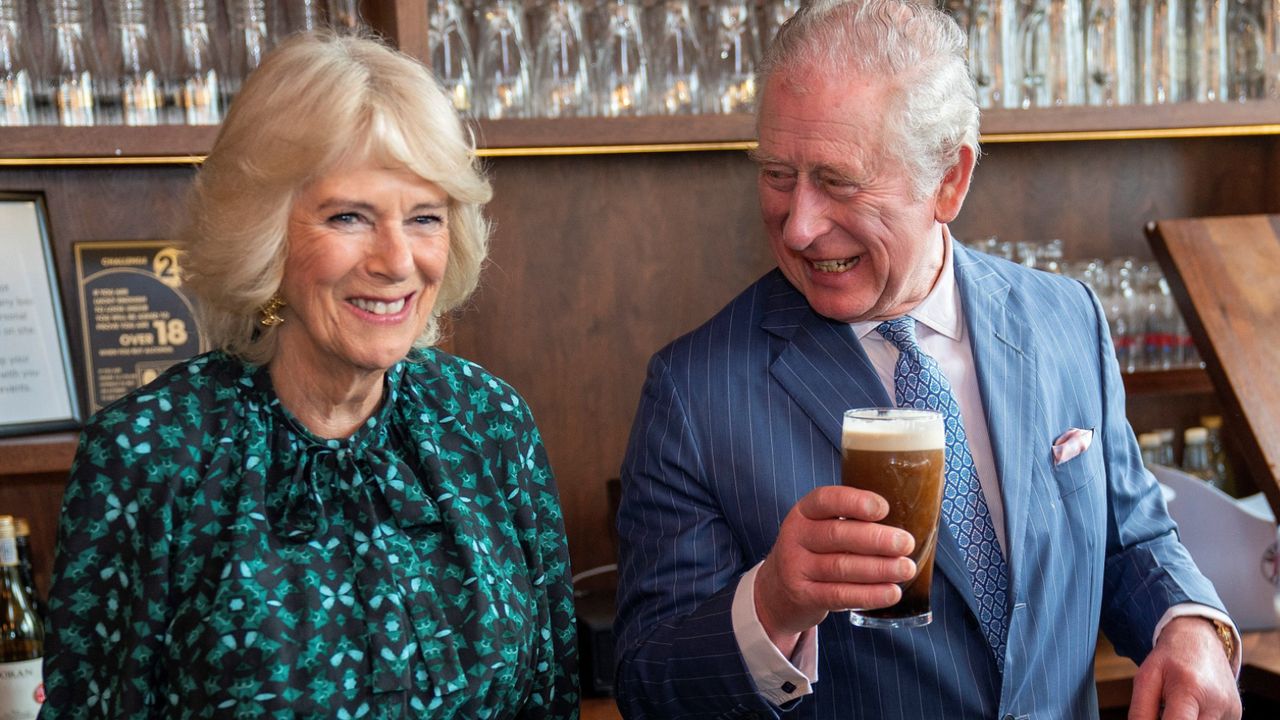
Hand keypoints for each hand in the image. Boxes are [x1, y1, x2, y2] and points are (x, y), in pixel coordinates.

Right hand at [754, 485, 915, 654]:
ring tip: (906, 568)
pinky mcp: (803, 596)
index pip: (826, 500)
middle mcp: (795, 536)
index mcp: (804, 511)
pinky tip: (892, 592)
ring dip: (879, 568)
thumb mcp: (822, 527)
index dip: (855, 502)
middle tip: (906, 543)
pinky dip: (869, 595)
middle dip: (876, 539)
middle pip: (837, 535)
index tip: (884, 509)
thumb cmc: (816, 551)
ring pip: (841, 567)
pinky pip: (839, 595)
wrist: (780, 589)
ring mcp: (796, 567)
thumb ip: (852, 522)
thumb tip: (906, 522)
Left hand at [1128, 616, 1240, 719]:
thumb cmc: (1169, 659)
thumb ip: (1141, 711)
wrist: (1200, 639)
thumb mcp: (1146, 679)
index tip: (1156, 717)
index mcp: (1190, 690)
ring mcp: (1231, 712)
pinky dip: (1196, 718)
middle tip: (1163, 708)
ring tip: (1175, 706)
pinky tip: (1191, 707)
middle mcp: (1217, 704)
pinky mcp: (1236, 715)